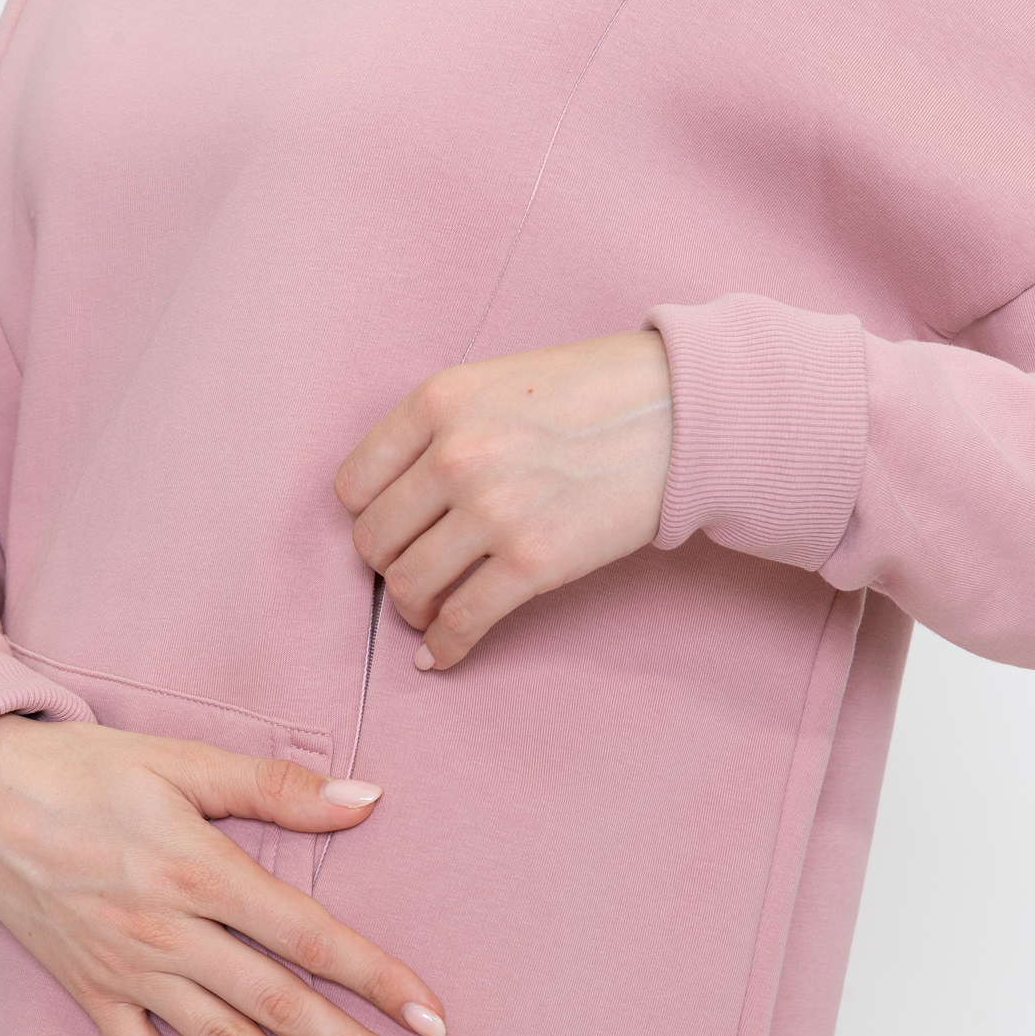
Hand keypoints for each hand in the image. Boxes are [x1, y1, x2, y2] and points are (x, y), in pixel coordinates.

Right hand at [0, 717, 445, 1035]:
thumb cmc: (88, 769)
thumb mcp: (184, 760)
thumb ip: (276, 788)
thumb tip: (368, 799)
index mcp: (202, 870)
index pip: (309, 936)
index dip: (377, 978)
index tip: (431, 1018)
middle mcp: (170, 932)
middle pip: (278, 1002)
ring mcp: (128, 970)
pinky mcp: (90, 992)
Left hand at [335, 331, 671, 668]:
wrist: (681, 412)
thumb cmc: (593, 393)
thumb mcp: (496, 380)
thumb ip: (440, 428)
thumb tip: (396, 496)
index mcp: (438, 402)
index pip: (353, 484)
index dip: (366, 515)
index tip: (387, 529)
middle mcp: (455, 455)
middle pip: (372, 540)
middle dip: (386, 565)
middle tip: (411, 570)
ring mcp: (493, 511)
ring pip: (407, 587)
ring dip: (411, 610)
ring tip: (427, 612)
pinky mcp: (533, 562)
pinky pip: (462, 621)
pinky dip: (445, 648)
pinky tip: (442, 656)